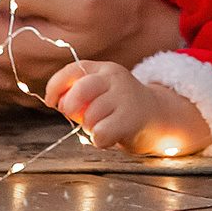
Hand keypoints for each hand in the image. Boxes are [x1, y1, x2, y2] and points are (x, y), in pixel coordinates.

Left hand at [44, 61, 209, 156]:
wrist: (160, 117)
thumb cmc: (122, 108)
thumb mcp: (102, 93)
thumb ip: (80, 94)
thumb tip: (58, 102)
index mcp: (104, 69)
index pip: (72, 70)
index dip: (55, 86)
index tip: (51, 102)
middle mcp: (115, 78)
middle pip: (80, 90)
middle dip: (70, 107)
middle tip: (78, 118)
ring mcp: (125, 97)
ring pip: (90, 116)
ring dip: (91, 128)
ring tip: (104, 126)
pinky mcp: (131, 118)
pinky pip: (101, 134)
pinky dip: (100, 140)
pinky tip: (112, 136)